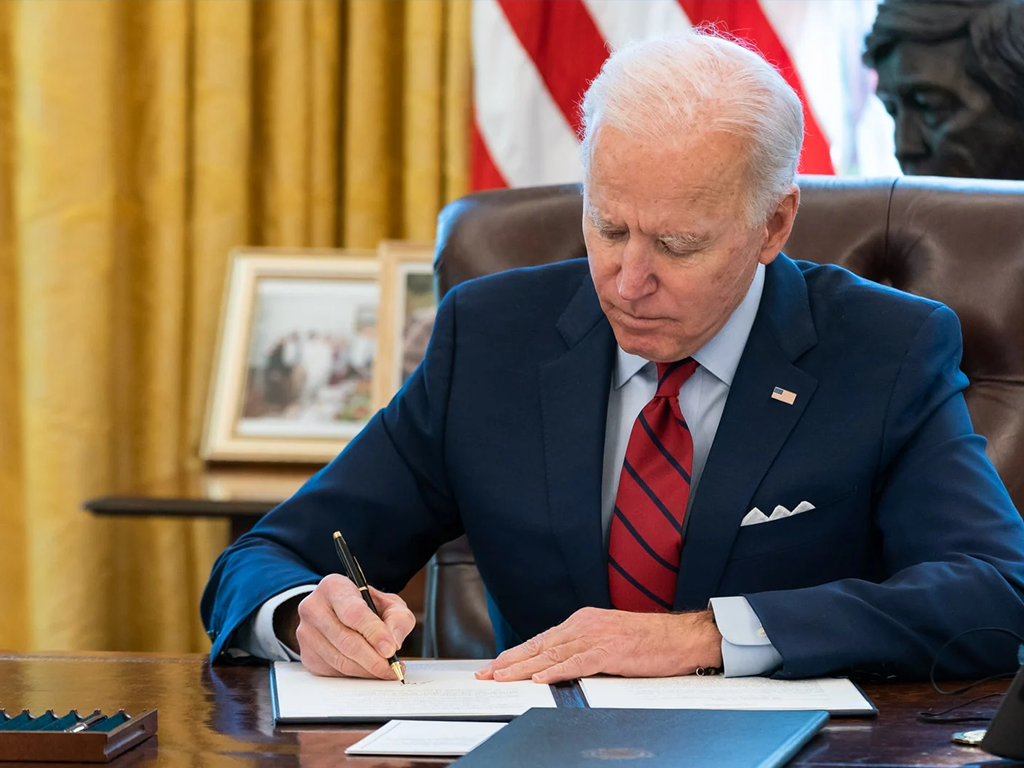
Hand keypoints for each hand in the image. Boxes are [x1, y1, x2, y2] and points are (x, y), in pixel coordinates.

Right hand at [290, 574, 415, 678]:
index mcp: (334, 587)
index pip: (353, 613)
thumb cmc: (366, 607)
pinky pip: (333, 671)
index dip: (374, 633)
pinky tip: (369, 670)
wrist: (338, 613)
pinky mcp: (307, 655)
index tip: (391, 649)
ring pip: (340, 660)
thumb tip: (394, 642)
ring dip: (367, 670)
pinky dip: (355, 674)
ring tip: (386, 670)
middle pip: (346, 640)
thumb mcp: (389, 603)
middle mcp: (314, 608)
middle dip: (374, 658)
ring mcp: (306, 633)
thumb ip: (398, 618)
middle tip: (393, 667)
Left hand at [475, 607, 722, 683]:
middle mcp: (584, 625)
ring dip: (523, 668)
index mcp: (583, 621)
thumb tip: (559, 666)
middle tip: (486, 673)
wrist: (680, 637)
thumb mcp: (609, 639)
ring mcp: (596, 637)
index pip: (542, 640)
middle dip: (510, 661)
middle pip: (539, 646)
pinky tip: (539, 679)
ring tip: (502, 677)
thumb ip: (584, 649)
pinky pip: (577, 663)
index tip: (495, 665)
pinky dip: (556, 672)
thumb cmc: (649, 641)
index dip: (516, 654)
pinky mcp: (610, 652)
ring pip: (551, 655)